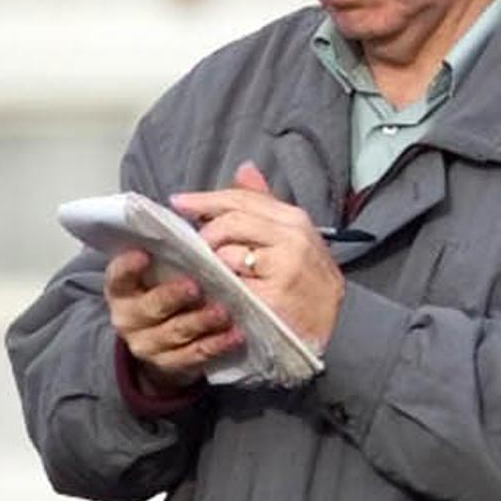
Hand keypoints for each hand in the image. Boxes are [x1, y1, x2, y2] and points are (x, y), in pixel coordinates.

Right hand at [106, 250, 241, 389]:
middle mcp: (128, 319)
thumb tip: (195, 217)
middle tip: (195, 286)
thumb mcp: (160, 275)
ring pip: (175, 332)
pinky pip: (194, 355)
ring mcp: (147, 344)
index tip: (144, 254)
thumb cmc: (165, 295)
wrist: (161, 346)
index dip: (128, 267)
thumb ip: (169, 256)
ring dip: (201, 321)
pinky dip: (216, 345)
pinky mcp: (169, 364)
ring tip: (224, 312)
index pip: (118, 278)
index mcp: (122, 292)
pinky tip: (235, 335)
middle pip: (149, 308)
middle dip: (172, 296)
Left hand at [171, 162, 345, 350]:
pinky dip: (222, 285)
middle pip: (232, 220)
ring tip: (218, 273)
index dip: (206, 199)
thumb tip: (245, 169)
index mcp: (297, 220)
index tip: (179, 203)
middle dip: (207, 232)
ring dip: (215, 263)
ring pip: (228, 251)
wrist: (321, 331)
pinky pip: (232, 282)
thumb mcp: (293, 239)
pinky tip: (225, 290)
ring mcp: (286, 266)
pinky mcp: (273, 294)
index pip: (244, 198)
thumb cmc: (304, 284)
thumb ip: (266, 205)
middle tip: (195, 245)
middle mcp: (294, 238)